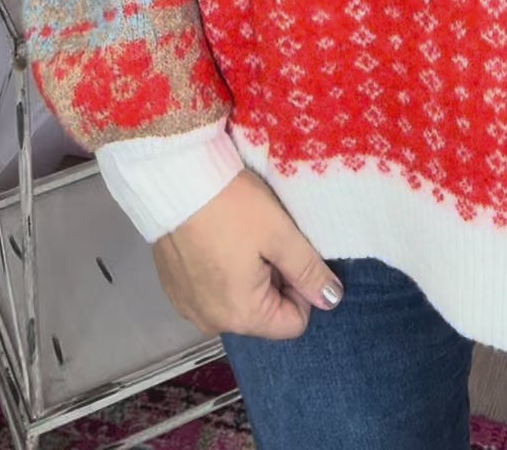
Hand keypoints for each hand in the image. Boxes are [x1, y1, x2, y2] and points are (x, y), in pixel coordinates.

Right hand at [152, 169, 343, 339]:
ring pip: (238, 301)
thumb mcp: (281, 234)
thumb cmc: (232, 207)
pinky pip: (212, 292)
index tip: (290, 253)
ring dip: (248, 275)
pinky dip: (222, 271)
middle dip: (274, 280)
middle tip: (265, 239)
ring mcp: (188, 307)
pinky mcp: (174, 289)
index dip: (302, 288)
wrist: (176, 181)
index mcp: (241, 316)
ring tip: (241, 236)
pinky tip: (217, 239)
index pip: (293, 324)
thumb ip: (309, 271)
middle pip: (264, 314)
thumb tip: (332, 299)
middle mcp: (212, 322)